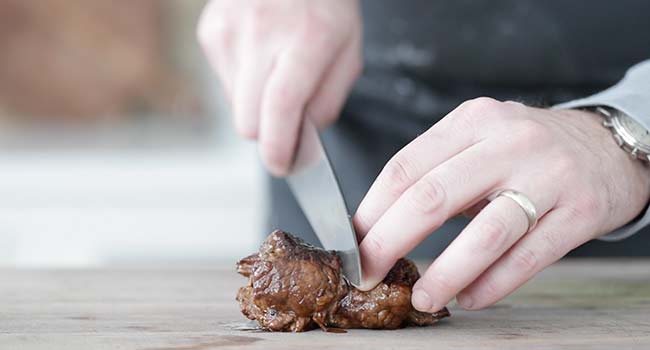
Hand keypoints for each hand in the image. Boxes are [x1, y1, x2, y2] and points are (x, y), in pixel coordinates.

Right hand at [197, 0, 362, 175]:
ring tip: (276, 74)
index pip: (280, 107)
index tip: (282, 166)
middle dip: (267, 135)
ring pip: (235, 106)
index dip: (278, 146)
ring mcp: (229, 32)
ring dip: (256, 107)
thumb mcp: (348, 51)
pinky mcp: (211, 32)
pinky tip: (260, 58)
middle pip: (248, 120)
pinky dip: (244, 84)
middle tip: (285, 128)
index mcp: (307, 38)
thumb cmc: (325, 5)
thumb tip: (301, 140)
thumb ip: (327, 101)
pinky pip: (224, 83)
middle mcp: (262, 34)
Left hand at [353, 97, 649, 310]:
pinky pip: (527, 256)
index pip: (406, 166)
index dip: (372, 209)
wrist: (609, 146)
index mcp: (473, 121)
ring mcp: (548, 175)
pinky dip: (493, 283)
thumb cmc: (528, 150)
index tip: (353, 241)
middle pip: (434, 195)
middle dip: (390, 240)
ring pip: (485, 232)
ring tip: (423, 298)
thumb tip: (379, 223)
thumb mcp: (480, 139)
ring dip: (446, 272)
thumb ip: (436, 171)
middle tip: (368, 273)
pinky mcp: (579, 211)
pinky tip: (470, 298)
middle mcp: (509, 141)